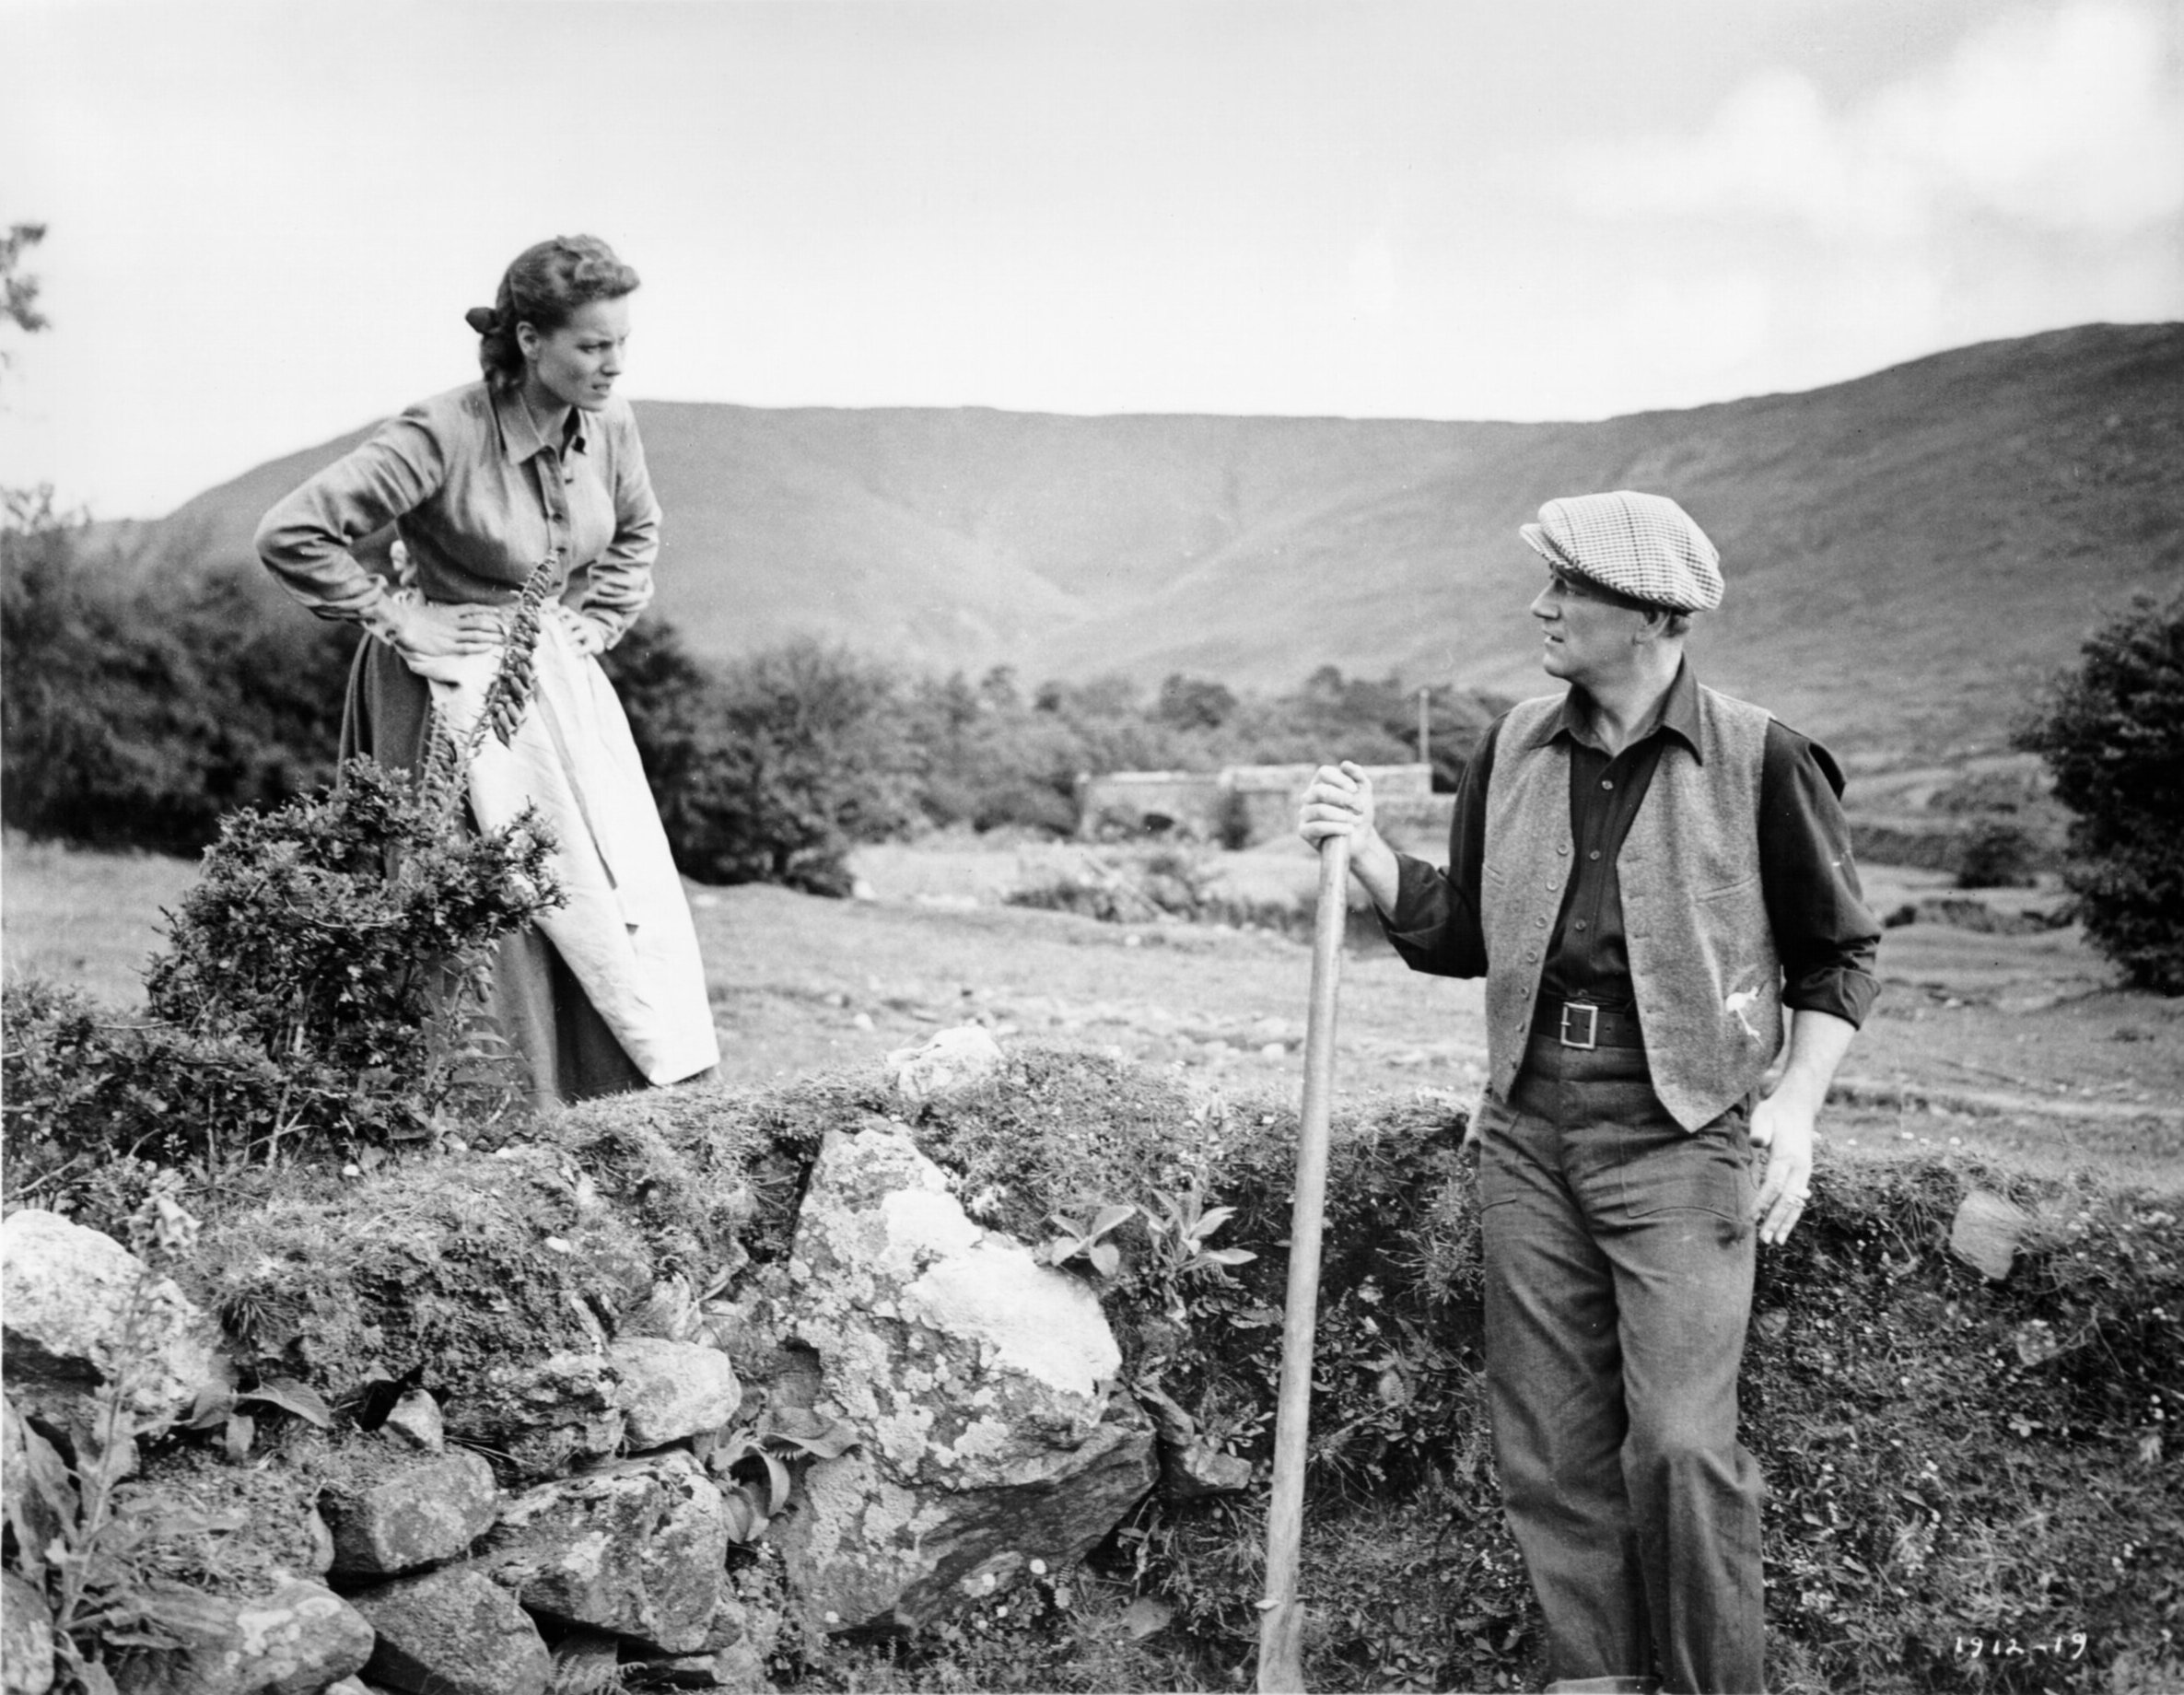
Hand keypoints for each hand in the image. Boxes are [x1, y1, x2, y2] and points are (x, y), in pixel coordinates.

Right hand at [381, 599, 503, 665]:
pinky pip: (468, 647)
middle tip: (508, 629)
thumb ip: (436, 612)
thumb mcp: (426, 611)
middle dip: (495, 625)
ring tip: (504, 638)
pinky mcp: (447, 646)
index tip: (498, 611)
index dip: (487, 609)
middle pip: (480, 621)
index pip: (472, 608)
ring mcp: (452, 634)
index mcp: (449, 611)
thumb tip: (438, 611)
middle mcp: (454, 622)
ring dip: (492, 637)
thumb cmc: (410, 618)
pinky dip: (480, 647)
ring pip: (477, 634)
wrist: (402, 623)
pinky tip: (489, 647)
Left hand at [551, 603, 607, 657]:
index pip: (566, 610)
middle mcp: (582, 623)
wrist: (598, 641)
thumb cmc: (578, 635)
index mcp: (574, 618)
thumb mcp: (571, 627)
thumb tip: (542, 625)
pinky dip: (580, 650)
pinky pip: (588, 646)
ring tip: (565, 645)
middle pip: (574, 621)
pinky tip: (574, 654)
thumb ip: (559, 626)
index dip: (558, 612)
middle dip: (564, 628)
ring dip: (571, 638)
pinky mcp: (594, 643)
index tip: (550, 619)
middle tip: (556, 636)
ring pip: (581, 632)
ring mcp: (590, 632)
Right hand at [1297, 760, 1378, 848]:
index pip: (1323, 773)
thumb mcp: (1364, 792)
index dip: (1340, 779)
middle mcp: (1309, 797)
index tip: (1354, 790)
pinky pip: (1317, 827)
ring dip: (1343, 815)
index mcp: (1321, 783)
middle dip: (1342, 799)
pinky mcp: (1304, 831)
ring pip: (1320, 810)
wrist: (1361, 839)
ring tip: (1356, 821)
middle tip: (1358, 808)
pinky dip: (1336, 828)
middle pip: (1320, 790)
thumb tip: (1345, 764)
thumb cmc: (1359, 813)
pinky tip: (1349, 830)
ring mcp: (1305, 814)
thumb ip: (1358, 776)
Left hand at [1748, 1088, 1816, 1246]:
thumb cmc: (1775, 1112)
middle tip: (1765, 1240)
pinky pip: (1798, 1198)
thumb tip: (1757, 1143)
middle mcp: (1800, 1167)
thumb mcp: (1764, 1115)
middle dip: (1775, 1220)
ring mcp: (1804, 1172)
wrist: (1798, 1107)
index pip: (1773, 1185)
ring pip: (1796, 1203)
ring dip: (1786, 1222)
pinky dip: (1792, 1214)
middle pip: (1787, 1199)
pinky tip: (1785, 1227)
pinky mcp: (1804, 1173)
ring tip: (1776, 1241)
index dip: (1762, 1203)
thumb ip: (1760, 1130)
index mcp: (1788, 1156)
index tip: (1750, 1218)